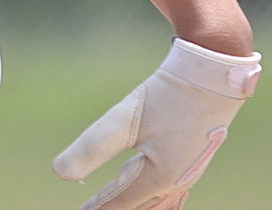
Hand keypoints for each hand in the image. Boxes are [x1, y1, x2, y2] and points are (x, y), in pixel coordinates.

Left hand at [53, 38, 260, 208]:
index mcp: (160, 178)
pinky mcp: (193, 157)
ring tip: (117, 207)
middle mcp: (177, 182)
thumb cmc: (168, 96)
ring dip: (138, 208)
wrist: (213, 75)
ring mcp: (189, 172)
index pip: (119, 201)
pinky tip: (154, 199)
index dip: (96, 208)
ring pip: (161, 206)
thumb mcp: (124, 119)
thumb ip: (92, 147)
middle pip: (141, 209)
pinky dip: (159, 204)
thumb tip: (58, 172)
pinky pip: (174, 195)